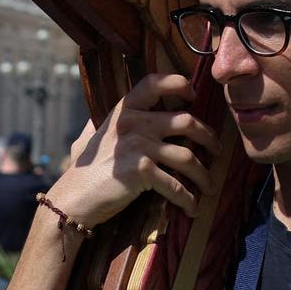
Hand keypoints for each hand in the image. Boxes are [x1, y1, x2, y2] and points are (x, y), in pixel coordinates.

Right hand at [46, 72, 221, 226]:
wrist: (73, 199)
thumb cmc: (85, 170)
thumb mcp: (94, 136)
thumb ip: (109, 122)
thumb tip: (112, 113)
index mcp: (124, 110)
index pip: (154, 82)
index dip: (178, 84)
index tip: (193, 97)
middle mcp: (133, 123)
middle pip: (186, 121)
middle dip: (208, 137)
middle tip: (217, 150)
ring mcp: (138, 145)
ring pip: (187, 155)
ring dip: (204, 174)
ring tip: (210, 185)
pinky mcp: (141, 171)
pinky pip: (175, 184)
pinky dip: (187, 198)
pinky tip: (192, 207)